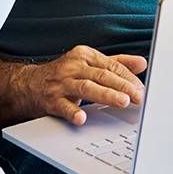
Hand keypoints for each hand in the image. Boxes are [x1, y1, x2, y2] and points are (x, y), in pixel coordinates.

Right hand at [17, 45, 147, 125]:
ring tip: (122, 102)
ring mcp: (61, 83)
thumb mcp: (90, 64)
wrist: (29, 85)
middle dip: (123, 87)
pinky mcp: (51, 100)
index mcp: (85, 55)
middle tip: (139, 97)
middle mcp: (73, 66)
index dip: (129, 78)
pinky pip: (63, 106)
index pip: (112, 66)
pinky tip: (82, 118)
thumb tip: (142, 63)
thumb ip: (116, 63)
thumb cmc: (65, 75)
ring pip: (87, 88)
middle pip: (102, 75)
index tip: (142, 90)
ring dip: (106, 95)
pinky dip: (73, 112)